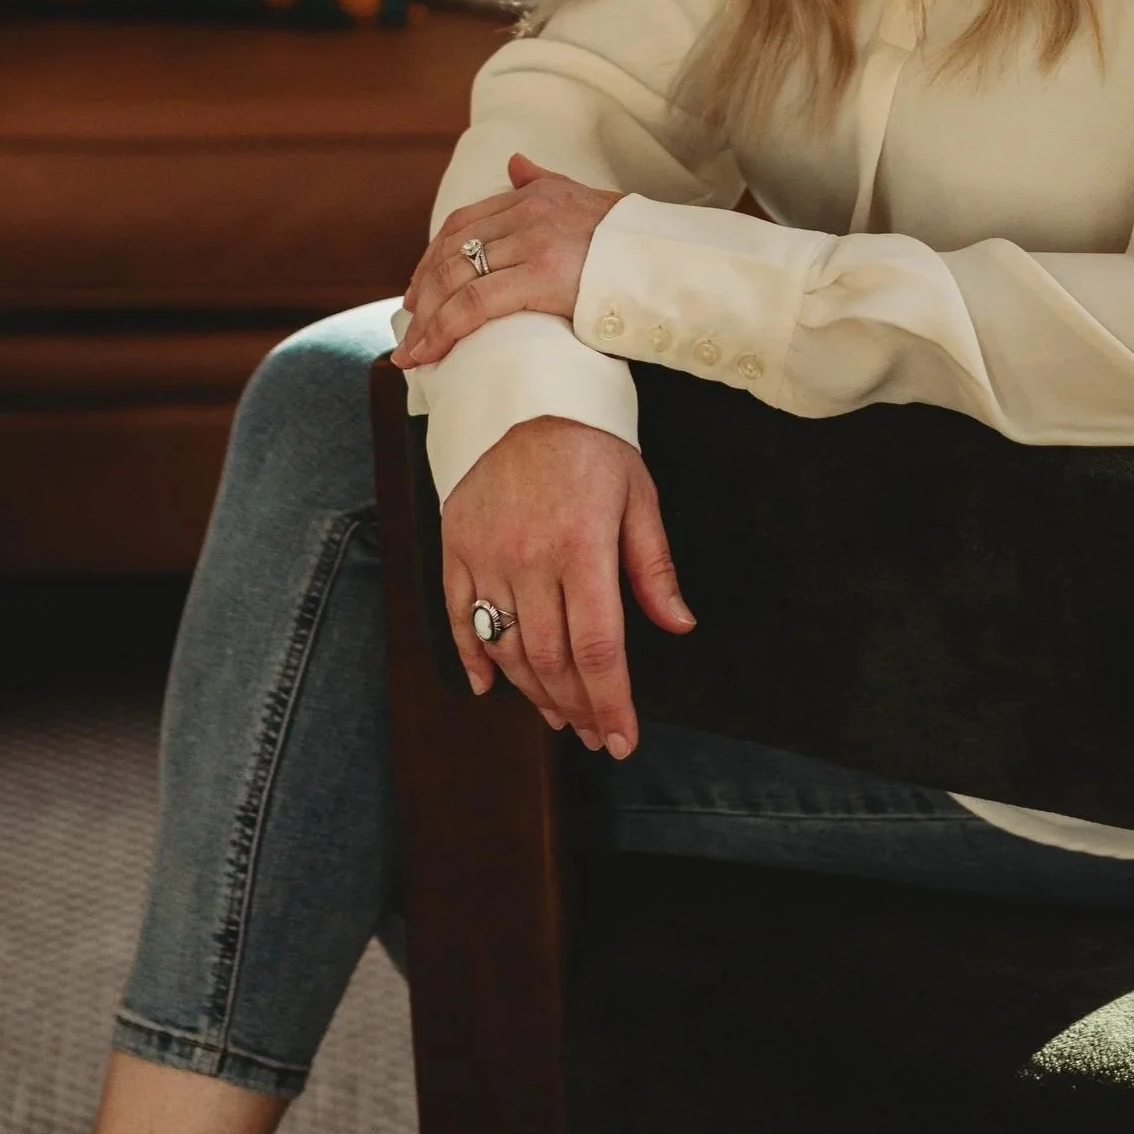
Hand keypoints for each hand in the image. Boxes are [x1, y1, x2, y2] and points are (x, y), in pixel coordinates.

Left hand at [395, 154, 619, 368]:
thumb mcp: (585, 198)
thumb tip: (515, 162)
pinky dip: (443, 329)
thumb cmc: (634, 240)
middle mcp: (528, 213)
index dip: (433, 258)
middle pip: (452, 251)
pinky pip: (475, 303)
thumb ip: (544, 181)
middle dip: (423, 292)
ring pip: (456, 279)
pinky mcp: (542, 276)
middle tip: (410, 326)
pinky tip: (429, 353)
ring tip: (412, 351)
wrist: (674, 260)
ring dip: (425, 319)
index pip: (463, 224)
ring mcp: (534, 243)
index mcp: (534, 196)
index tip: (419, 290)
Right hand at [440, 415, 693, 752]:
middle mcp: (529, 558)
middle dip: (577, 708)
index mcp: (583, 548)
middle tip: (593, 733)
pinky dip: (474, 659)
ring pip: (508, 648)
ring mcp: (487, 555)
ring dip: (534, 692)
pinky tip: (491, 687)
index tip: (621, 740)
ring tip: (558, 715)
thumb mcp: (638, 496)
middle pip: (552, 660)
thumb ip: (653, 567)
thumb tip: (679, 626)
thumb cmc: (592, 445)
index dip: (610, 704)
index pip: (598, 650)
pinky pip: (460, 617)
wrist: (523, 393)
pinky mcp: (455, 546)